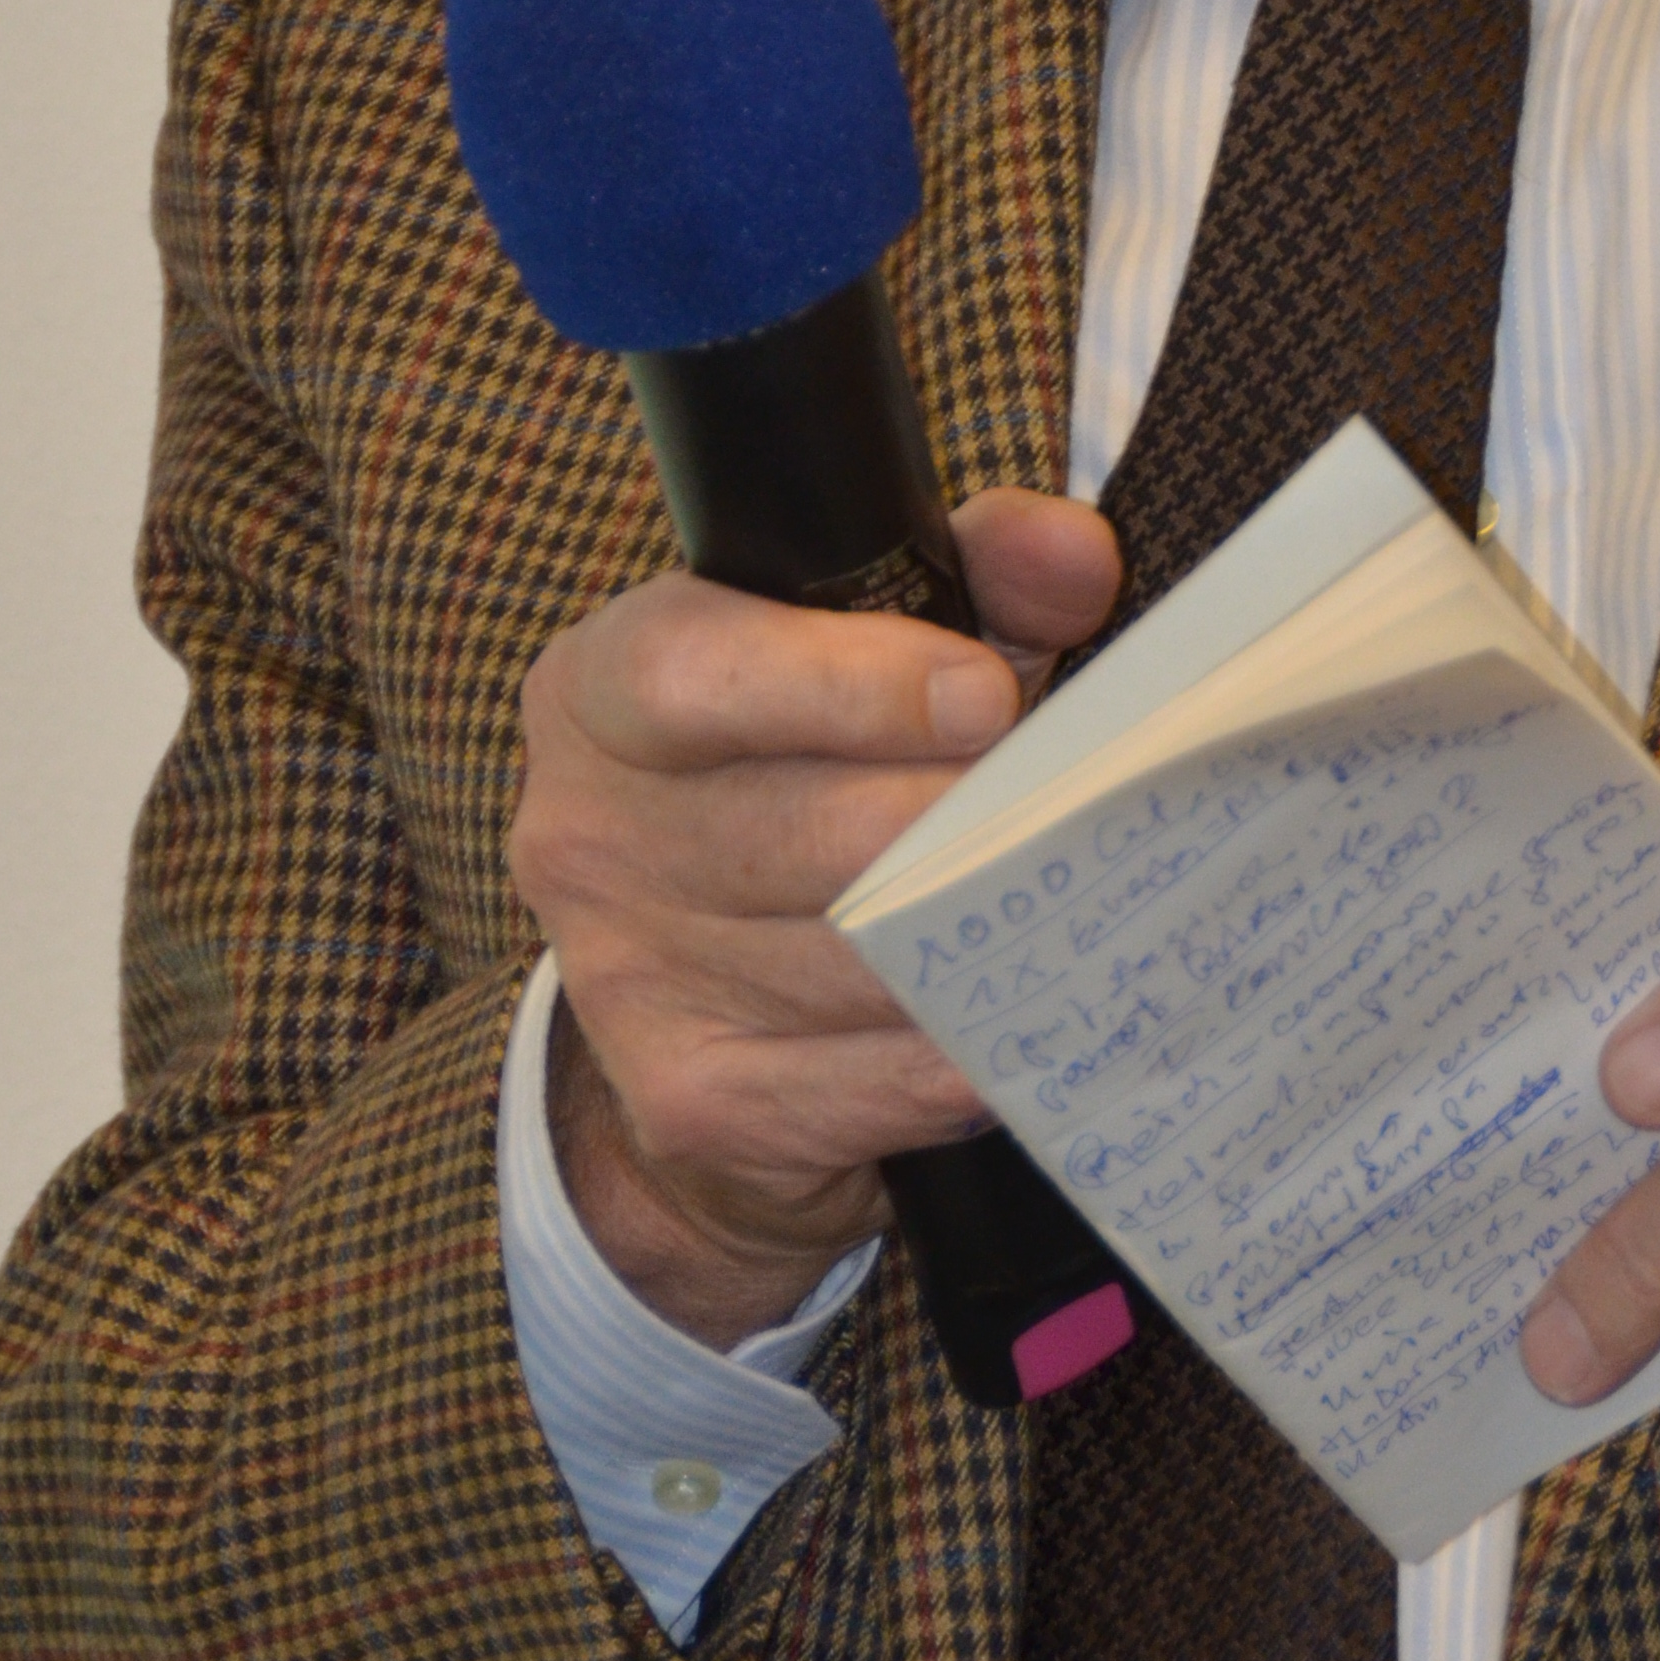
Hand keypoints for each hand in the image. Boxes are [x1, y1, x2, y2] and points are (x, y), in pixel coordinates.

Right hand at [510, 488, 1120, 1347]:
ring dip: (986, 931)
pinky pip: (879, 1075)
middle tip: (1070, 805)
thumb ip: (975, 570)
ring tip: (1072, 898)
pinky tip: (1020, 1007)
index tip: (985, 694)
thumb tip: (1075, 558)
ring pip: (860, 959)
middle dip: (961, 817)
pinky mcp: (695, 1102)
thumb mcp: (874, 640)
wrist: (706, 998)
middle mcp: (584, 834)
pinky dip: (972, 1044)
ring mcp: (627, 979)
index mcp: (600, 689)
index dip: (850, 683)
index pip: (694, 673)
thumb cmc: (804, 773)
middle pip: (808, 829)